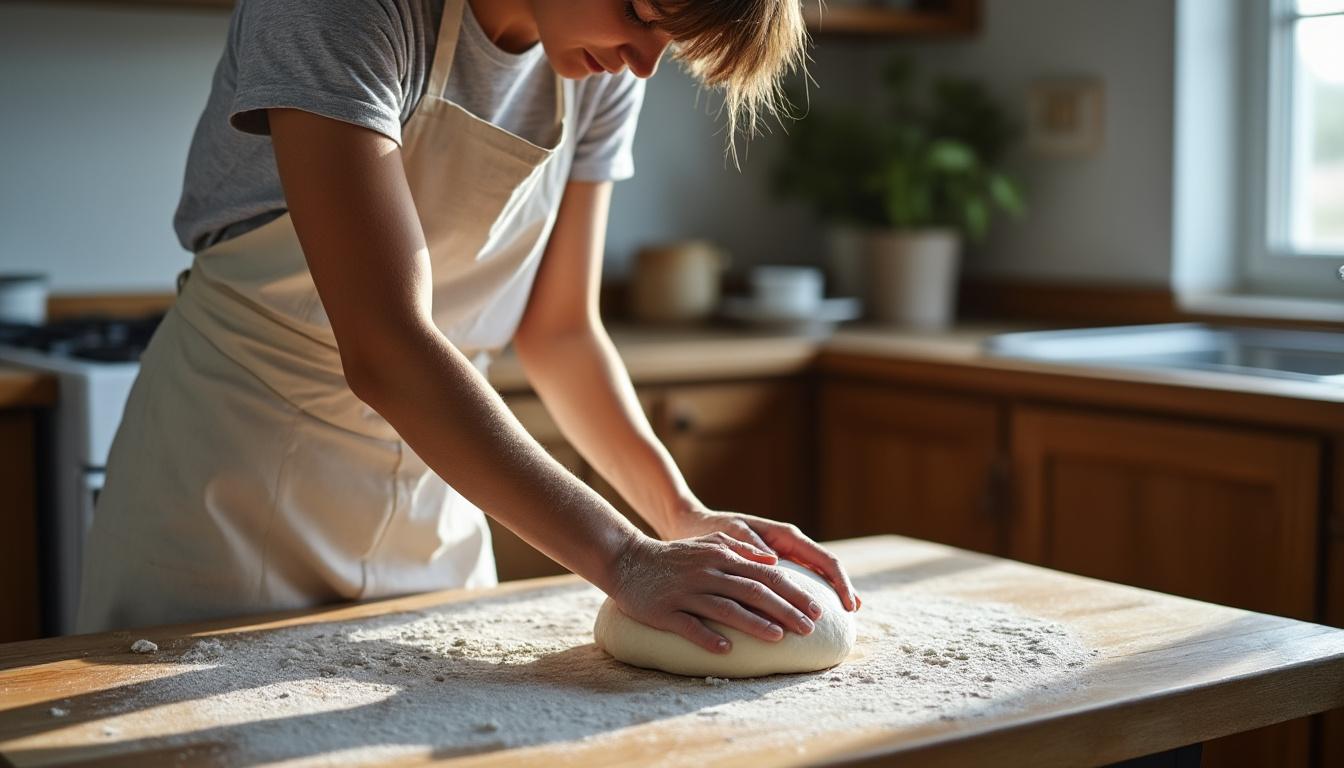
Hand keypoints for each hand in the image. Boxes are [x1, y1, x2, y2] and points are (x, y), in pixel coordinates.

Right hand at [607, 532, 826, 653]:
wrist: (626, 559)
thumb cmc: (674, 556)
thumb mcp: (709, 543)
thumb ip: (740, 549)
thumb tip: (773, 560)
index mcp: (721, 556)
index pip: (765, 574)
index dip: (793, 592)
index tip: (816, 609)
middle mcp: (707, 573)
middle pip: (753, 591)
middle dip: (785, 610)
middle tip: (810, 628)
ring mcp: (685, 592)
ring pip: (726, 608)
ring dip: (755, 624)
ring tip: (779, 638)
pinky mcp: (664, 611)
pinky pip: (688, 626)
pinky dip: (707, 637)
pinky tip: (726, 650)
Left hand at [660, 508, 861, 612]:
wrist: (691, 525)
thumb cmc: (709, 528)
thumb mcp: (728, 533)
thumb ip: (749, 543)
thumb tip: (773, 560)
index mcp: (783, 535)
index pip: (824, 559)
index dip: (840, 582)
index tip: (849, 604)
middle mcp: (787, 544)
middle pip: (825, 568)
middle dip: (840, 589)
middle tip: (852, 614)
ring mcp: (781, 555)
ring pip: (814, 575)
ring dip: (828, 593)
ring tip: (842, 616)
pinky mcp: (771, 566)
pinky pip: (796, 581)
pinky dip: (807, 595)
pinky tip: (809, 612)